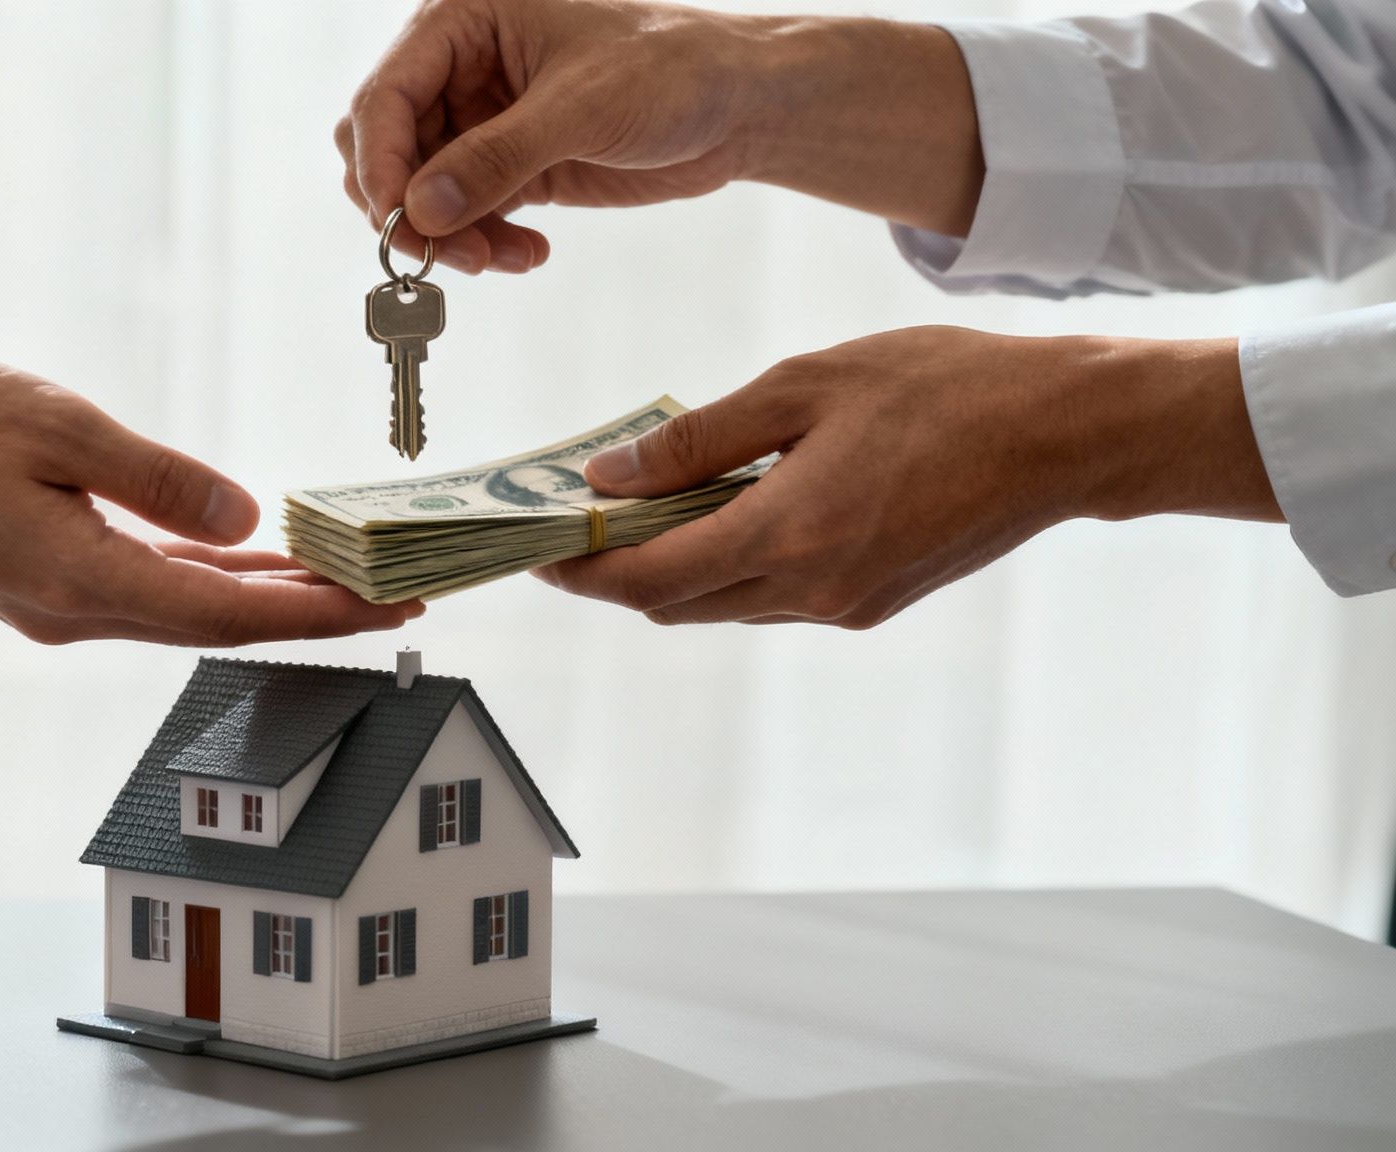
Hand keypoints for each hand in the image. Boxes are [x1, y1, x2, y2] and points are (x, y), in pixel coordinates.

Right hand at [0, 356, 424, 645]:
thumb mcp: (58, 426)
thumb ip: (158, 478)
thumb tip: (247, 514)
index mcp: (83, 581)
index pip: (230, 612)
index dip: (318, 613)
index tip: (392, 602)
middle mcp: (79, 613)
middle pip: (224, 623)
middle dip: (317, 612)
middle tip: (403, 592)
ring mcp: (64, 606)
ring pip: (194, 609)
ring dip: (271, 596)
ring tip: (351, 578)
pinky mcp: (53, 584)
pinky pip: (157, 588)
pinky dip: (216, 575)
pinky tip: (258, 557)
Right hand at [338, 0, 983, 272]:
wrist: (737, 104)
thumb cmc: (672, 70)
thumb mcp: (581, 108)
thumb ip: (495, 157)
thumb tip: (419, 209)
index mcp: (465, 20)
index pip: (385, 96)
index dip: (381, 164)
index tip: (399, 223)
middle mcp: (461, 66)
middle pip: (387, 149)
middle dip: (410, 208)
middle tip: (451, 253)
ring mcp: (481, 119)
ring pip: (420, 192)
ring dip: (450, 236)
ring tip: (498, 258)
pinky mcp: (507, 164)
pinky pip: (462, 215)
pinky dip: (481, 243)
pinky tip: (526, 254)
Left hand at [536, 327, 1278, 628]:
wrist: (1067, 433)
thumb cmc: (945, 388)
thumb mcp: (804, 386)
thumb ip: (698, 439)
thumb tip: (611, 478)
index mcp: (789, 535)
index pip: (647, 581)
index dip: (580, 569)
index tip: (533, 545)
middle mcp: (811, 591)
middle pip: (674, 604)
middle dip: (614, 571)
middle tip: (574, 521)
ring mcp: (845, 606)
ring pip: (722, 604)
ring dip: (672, 568)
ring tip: (642, 505)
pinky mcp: (872, 603)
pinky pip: (771, 596)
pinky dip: (730, 563)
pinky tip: (724, 507)